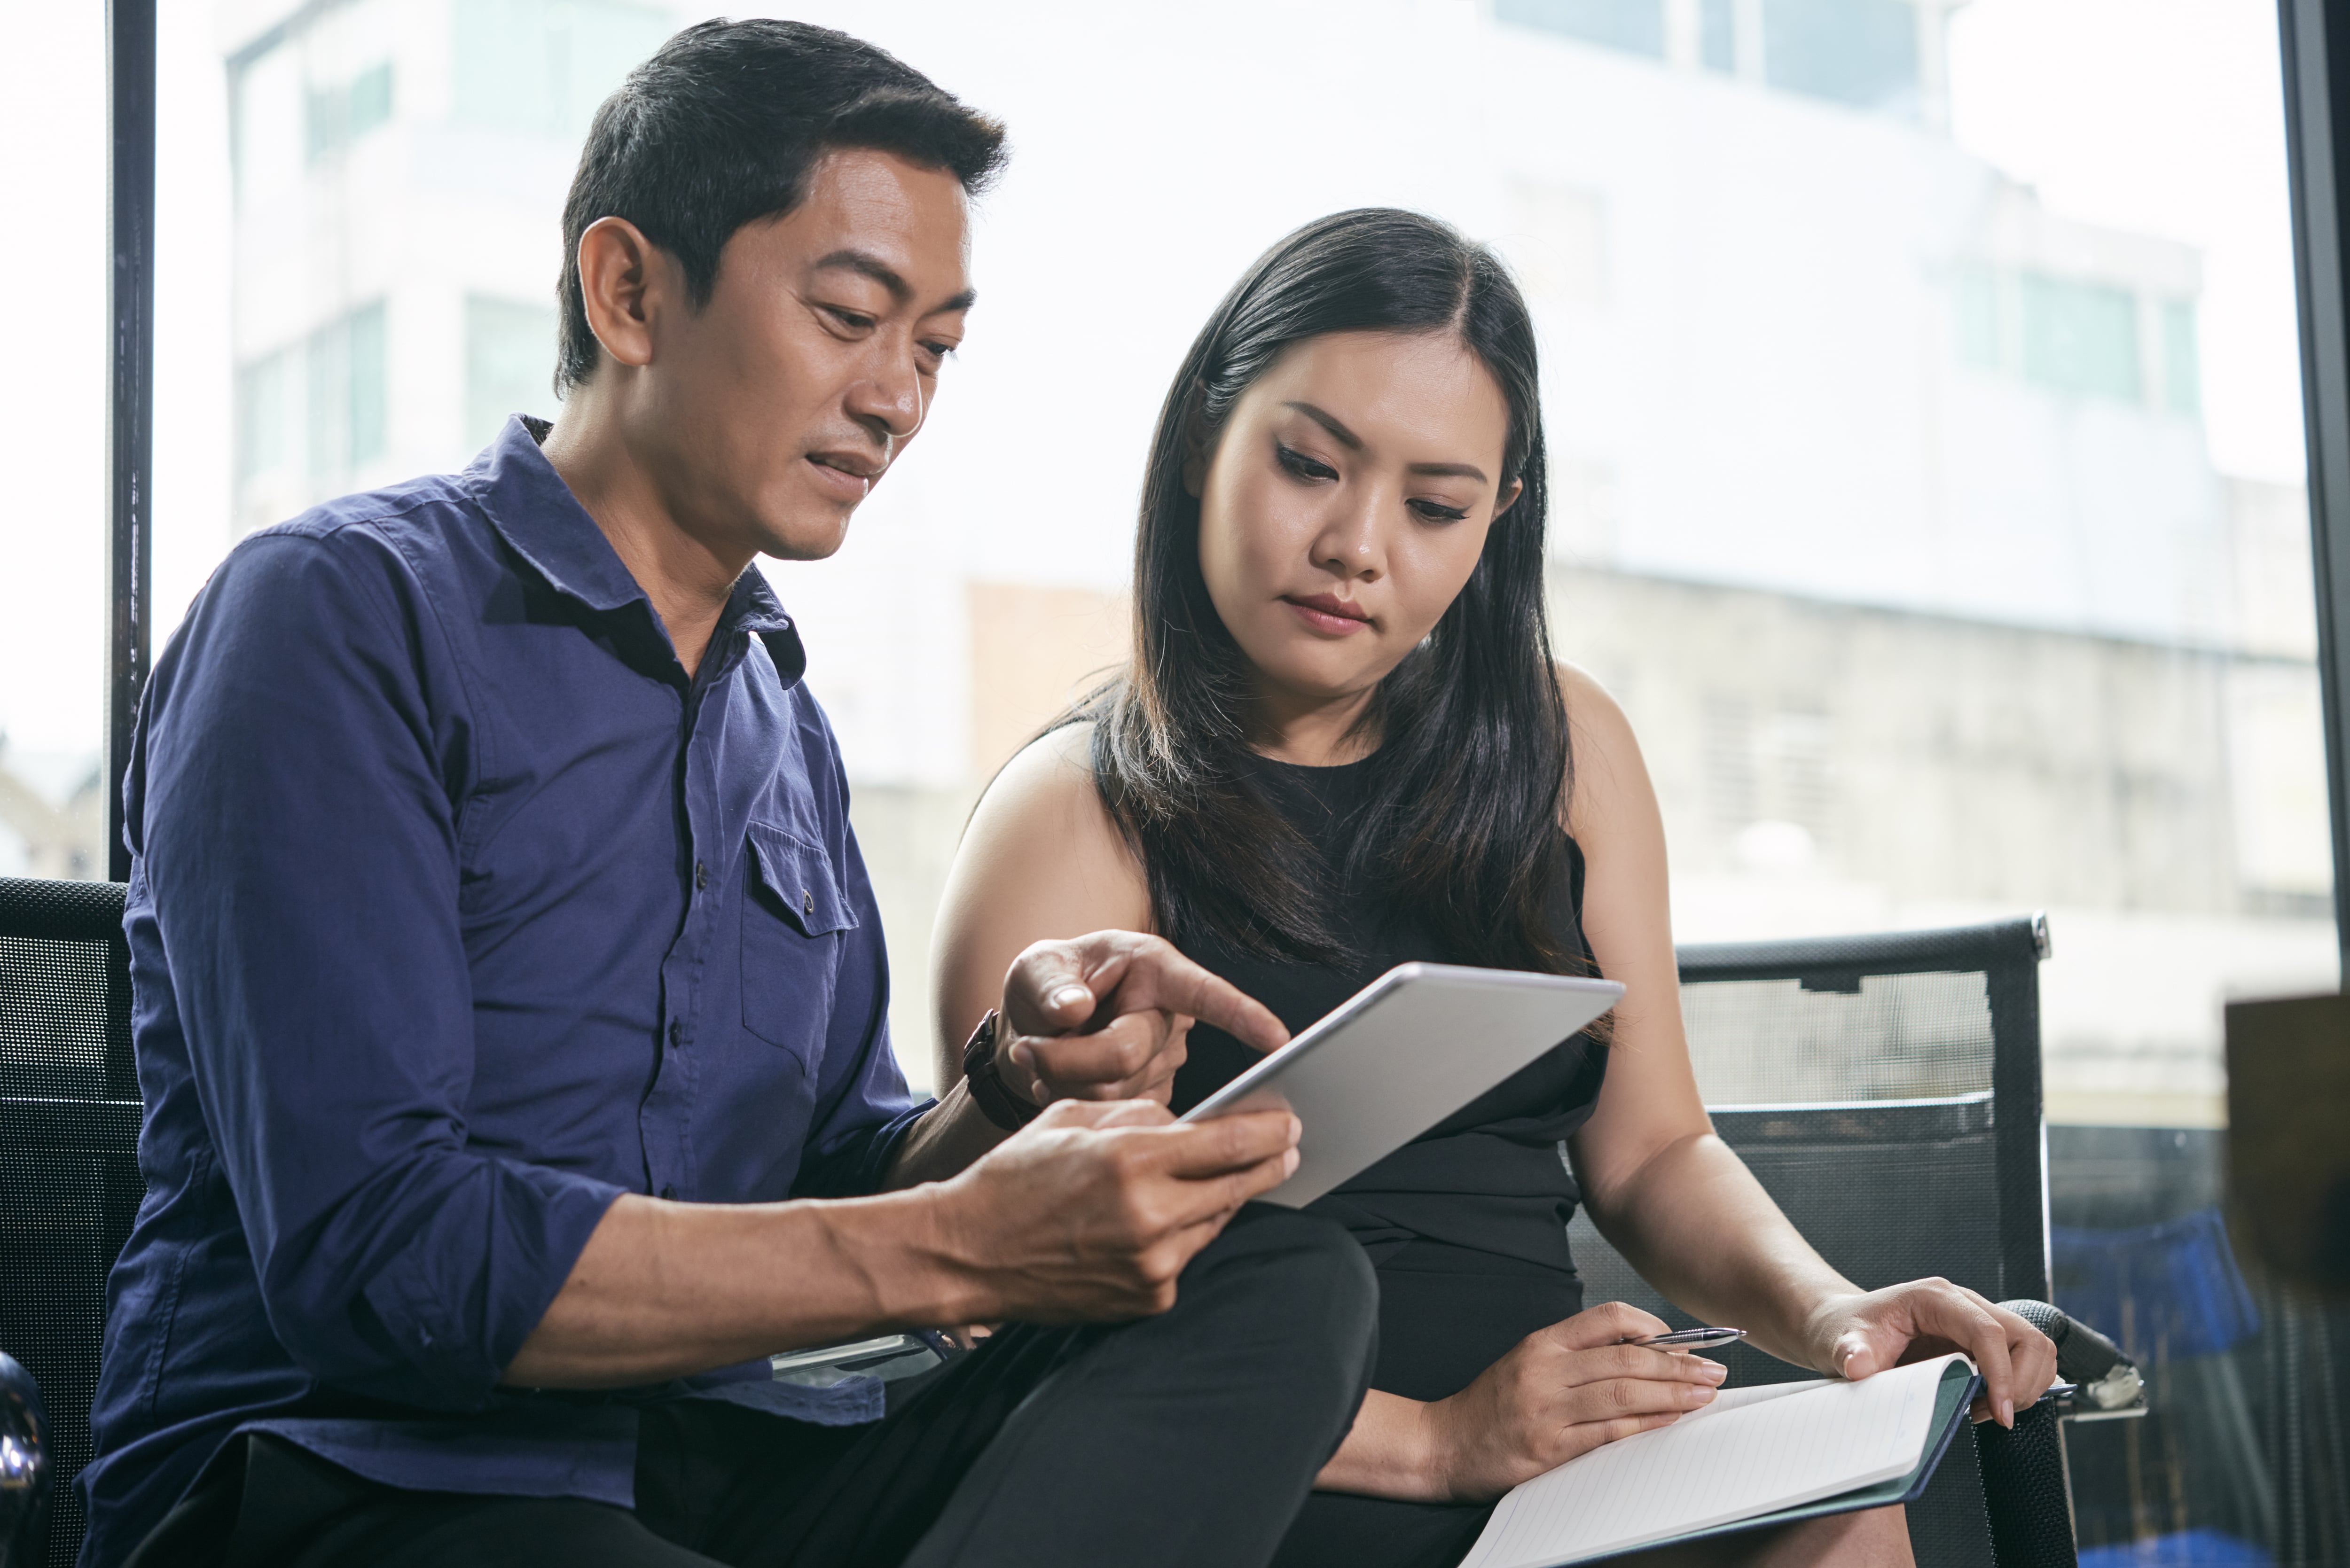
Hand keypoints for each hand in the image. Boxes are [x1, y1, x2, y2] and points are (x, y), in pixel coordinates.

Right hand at [929, 1097, 1301, 1322]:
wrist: (967, 1253)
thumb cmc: (1014, 1179)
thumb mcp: (1073, 1120)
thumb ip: (1139, 1118)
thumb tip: (1191, 1122)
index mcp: (1130, 1161)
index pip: (1229, 1143)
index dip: (1270, 1130)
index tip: (1290, 1121)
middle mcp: (1149, 1215)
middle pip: (1238, 1185)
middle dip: (1269, 1163)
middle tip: (1287, 1148)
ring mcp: (1152, 1263)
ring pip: (1216, 1221)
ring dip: (1223, 1198)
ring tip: (1226, 1178)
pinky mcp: (1148, 1298)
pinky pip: (1186, 1256)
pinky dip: (1183, 1235)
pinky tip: (1166, 1221)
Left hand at [994, 931, 1288, 1106]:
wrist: (1036, 1029)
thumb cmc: (1047, 985)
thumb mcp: (1037, 968)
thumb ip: (1051, 984)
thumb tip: (1074, 1006)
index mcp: (1155, 971)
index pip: (1205, 994)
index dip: (1242, 1016)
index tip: (1279, 1040)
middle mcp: (1171, 1017)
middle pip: (1127, 1057)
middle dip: (1066, 1058)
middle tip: (1028, 1049)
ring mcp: (1166, 1062)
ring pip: (1117, 1093)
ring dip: (1065, 1081)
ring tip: (1045, 1058)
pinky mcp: (1153, 1097)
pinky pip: (1114, 1115)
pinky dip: (1075, 1100)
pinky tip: (1062, 1081)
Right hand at [1421, 1301, 1729, 1501]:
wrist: (1442, 1444)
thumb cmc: (1491, 1405)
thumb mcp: (1528, 1362)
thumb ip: (1577, 1354)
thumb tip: (1642, 1353)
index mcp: (1542, 1343)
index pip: (1607, 1318)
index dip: (1653, 1327)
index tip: (1684, 1342)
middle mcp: (1545, 1370)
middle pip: (1626, 1359)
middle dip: (1678, 1365)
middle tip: (1714, 1370)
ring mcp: (1547, 1410)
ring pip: (1623, 1394)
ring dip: (1672, 1395)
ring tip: (1705, 1395)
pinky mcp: (1549, 1448)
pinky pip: (1608, 1433)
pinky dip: (1646, 1426)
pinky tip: (1671, 1423)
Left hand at [1805, 1278, 2058, 1427]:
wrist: (1843, 1328)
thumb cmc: (1845, 1331)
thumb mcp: (1840, 1342)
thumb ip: (1851, 1353)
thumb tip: (1858, 1366)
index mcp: (1935, 1298)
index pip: (1988, 1331)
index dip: (2001, 1373)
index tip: (1998, 1412)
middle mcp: (1963, 1304)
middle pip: (2026, 1337)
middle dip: (2021, 1382)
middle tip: (1994, 1414)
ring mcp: (1976, 1321)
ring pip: (2034, 1348)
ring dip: (2024, 1386)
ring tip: (1987, 1410)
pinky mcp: (1981, 1341)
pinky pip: (2023, 1361)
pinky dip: (2018, 1386)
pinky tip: (1986, 1403)